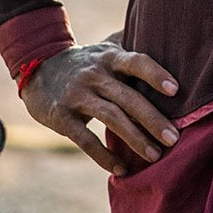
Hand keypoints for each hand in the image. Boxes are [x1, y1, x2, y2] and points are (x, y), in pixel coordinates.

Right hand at [20, 42, 181, 174]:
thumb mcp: (106, 51)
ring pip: (111, 117)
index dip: (155, 74)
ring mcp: (77, 95)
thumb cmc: (85, 62)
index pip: (136, 62)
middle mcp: (95, 74)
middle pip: (128, 97)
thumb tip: (169, 43)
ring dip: (135, 138)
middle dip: (153, 119)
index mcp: (110, 58)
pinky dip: (103, 155)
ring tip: (155, 155)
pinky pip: (85, 139)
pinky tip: (121, 169)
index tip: (175, 90)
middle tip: (174, 139)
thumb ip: (132, 49)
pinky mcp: (61, 116)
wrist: (37, 66)